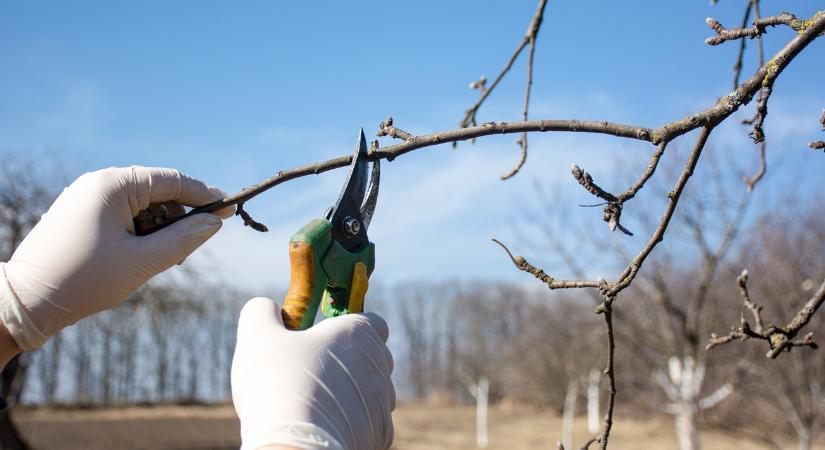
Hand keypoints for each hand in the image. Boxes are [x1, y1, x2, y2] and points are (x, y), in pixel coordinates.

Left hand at [0, 166, 233, 349]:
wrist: (26, 302)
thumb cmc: (84, 280)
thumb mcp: (142, 262)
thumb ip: (183, 239)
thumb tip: (214, 224)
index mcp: (113, 185)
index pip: (172, 180)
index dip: (205, 195)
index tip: (231, 209)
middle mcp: (99, 183)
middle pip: (158, 191)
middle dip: (179, 218)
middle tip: (189, 249)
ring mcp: (87, 197)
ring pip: (142, 205)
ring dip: (160, 228)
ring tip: (160, 260)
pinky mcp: (81, 213)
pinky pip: (124, 213)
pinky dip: (141, 231)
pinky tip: (142, 255)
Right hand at [232, 298, 394, 449]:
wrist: (296, 446)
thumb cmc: (279, 385)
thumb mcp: (257, 335)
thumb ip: (262, 311)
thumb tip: (266, 307)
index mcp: (358, 333)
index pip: (373, 321)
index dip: (348, 327)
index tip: (322, 337)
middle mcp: (379, 365)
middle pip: (370, 357)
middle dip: (346, 362)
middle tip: (308, 372)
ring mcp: (383, 401)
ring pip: (369, 391)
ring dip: (348, 393)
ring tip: (312, 403)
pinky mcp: (380, 434)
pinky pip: (369, 422)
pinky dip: (351, 422)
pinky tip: (324, 425)